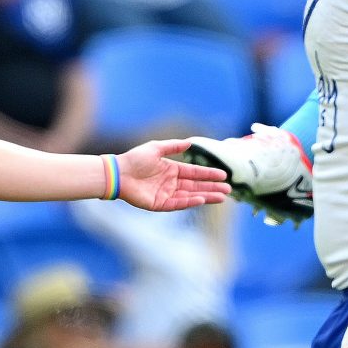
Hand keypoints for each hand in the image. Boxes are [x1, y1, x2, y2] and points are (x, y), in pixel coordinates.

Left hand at [112, 140, 231, 210]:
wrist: (118, 173)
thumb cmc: (134, 159)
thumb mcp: (156, 148)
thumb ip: (173, 146)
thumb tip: (190, 143)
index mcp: (171, 170)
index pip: (195, 173)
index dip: (209, 174)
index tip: (223, 175)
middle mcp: (171, 183)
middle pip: (196, 186)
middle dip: (212, 188)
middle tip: (228, 190)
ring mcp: (166, 194)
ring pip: (191, 196)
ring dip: (206, 196)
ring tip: (222, 197)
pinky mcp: (159, 204)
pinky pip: (178, 203)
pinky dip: (190, 202)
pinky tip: (201, 199)